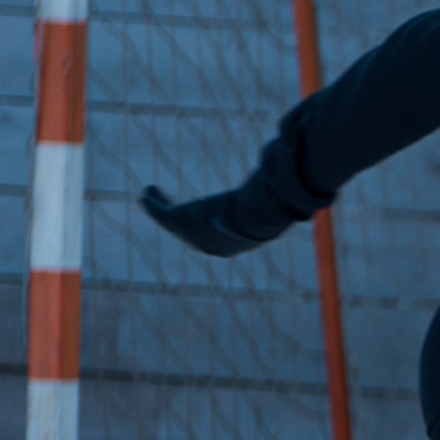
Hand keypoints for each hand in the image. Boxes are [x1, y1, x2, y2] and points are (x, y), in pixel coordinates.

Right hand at [140, 171, 302, 258]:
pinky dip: (153, 203)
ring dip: (159, 207)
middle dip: (174, 216)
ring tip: (151, 193)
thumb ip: (273, 207)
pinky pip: (160, 212)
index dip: (200, 224)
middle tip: (166, 204)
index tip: (198, 212)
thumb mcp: (271, 212)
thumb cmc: (268, 214)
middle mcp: (206, 246)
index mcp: (226, 248)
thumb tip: (292, 199)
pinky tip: (148, 191)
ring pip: (169, 220)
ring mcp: (191, 235)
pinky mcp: (180, 220)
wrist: (257, 216)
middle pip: (185, 230)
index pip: (209, 237)